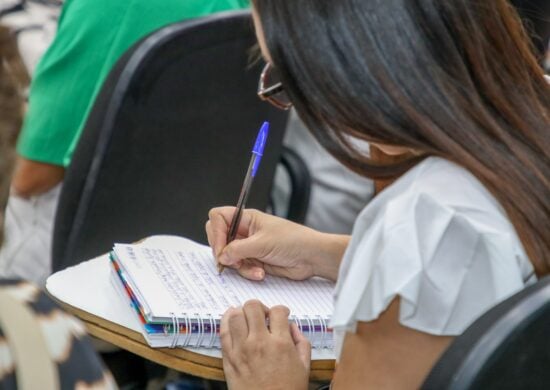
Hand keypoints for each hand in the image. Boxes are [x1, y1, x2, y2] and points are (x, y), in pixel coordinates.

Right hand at [206, 207, 346, 280]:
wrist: (311, 257)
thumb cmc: (293, 241)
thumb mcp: (262, 243)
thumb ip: (237, 249)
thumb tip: (221, 256)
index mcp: (247, 218)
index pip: (218, 218)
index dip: (215, 232)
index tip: (221, 247)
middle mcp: (245, 231)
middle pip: (219, 238)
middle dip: (223, 252)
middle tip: (230, 260)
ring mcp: (249, 247)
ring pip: (229, 257)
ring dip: (240, 266)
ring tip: (256, 269)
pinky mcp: (255, 261)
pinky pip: (241, 268)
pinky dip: (248, 272)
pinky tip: (261, 273)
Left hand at [221, 300, 310, 389]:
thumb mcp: (304, 367)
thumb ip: (301, 342)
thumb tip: (292, 327)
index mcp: (281, 344)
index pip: (278, 311)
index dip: (282, 310)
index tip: (282, 315)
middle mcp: (259, 342)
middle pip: (253, 307)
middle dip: (260, 307)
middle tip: (264, 315)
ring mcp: (241, 349)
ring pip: (235, 315)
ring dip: (242, 312)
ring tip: (248, 318)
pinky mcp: (229, 358)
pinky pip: (223, 332)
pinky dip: (226, 320)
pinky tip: (232, 318)